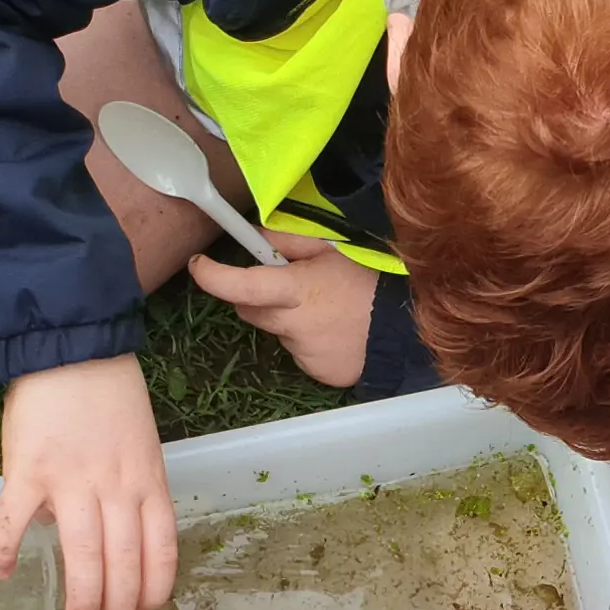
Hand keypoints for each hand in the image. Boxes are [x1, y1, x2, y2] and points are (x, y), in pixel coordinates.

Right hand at [0, 354, 176, 609]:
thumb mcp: (141, 447)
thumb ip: (132, 491)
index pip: (161, 553)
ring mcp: (72, 481)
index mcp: (148, 483)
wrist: (71, 348)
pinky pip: (14, 520)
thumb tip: (108, 536)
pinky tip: (2, 575)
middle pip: (123, 565)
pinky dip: (5, 552)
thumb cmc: (110, 397)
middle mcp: (116, 489)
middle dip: (116, 609)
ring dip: (80, 598)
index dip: (152, 592)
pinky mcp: (28, 470)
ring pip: (82, 556)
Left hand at [186, 231, 376, 388]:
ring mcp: (305, 353)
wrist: (410, 329)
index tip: (199, 265)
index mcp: (297, 290)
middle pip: (250, 311)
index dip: (214, 277)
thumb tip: (256, 237)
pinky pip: (301, 353)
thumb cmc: (372, 281)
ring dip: (290, 320)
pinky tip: (338, 332)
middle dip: (257, 297)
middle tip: (287, 285)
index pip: (242, 286)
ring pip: (278, 333)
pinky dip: (311, 342)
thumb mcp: (334, 249)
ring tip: (328, 310)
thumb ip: (290, 242)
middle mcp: (294, 326)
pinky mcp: (318, 372)